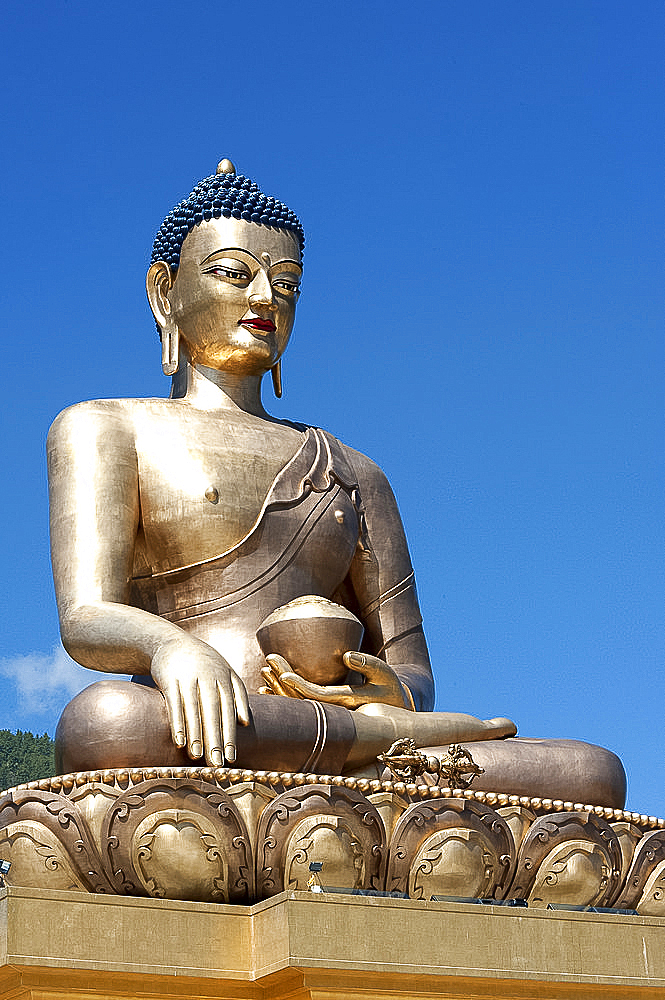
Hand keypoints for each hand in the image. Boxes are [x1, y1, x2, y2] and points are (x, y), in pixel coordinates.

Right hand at [151, 634, 249, 765]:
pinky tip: (179, 741)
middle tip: (217, 764)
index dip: (230, 734)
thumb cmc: (203, 662)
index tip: (231, 757)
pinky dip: (177, 722)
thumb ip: (237, 694)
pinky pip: (174, 703)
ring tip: (198, 757)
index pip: (229, 710)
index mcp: (224, 677)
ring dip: (195, 734)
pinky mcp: (169, 678)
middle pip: (213, 712)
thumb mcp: (225, 671)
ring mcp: (188, 677)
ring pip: (193, 710)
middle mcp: (208, 677)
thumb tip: (245, 723)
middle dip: (215, 739)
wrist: (171, 641)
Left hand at [260, 651, 410, 709]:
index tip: (282, 674)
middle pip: (301, 698)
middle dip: (283, 681)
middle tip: (268, 661)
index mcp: (346, 701)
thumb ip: (367, 663)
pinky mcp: (326, 708)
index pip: (317, 695)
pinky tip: (272, 686)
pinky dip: (285, 694)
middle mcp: (333, 709)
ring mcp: (328, 710)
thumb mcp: (384, 673)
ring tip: (265, 670)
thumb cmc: (390, 689)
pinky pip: (301, 703)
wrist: (395, 712)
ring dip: (280, 687)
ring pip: (298, 702)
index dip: (299, 685)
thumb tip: (347, 655)